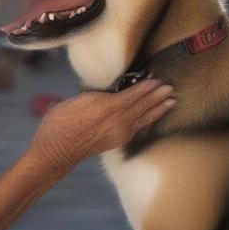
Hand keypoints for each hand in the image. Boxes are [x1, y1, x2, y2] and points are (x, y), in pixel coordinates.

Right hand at [29, 79, 174, 174]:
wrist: (57, 150)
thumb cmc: (60, 122)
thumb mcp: (76, 101)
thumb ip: (96, 96)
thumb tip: (108, 93)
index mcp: (106, 106)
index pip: (133, 94)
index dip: (146, 87)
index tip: (155, 79)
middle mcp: (117, 119)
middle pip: (142, 105)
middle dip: (157, 95)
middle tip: (169, 87)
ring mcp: (119, 132)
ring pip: (144, 117)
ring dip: (158, 108)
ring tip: (171, 100)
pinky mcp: (117, 141)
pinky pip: (138, 127)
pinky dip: (149, 119)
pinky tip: (154, 116)